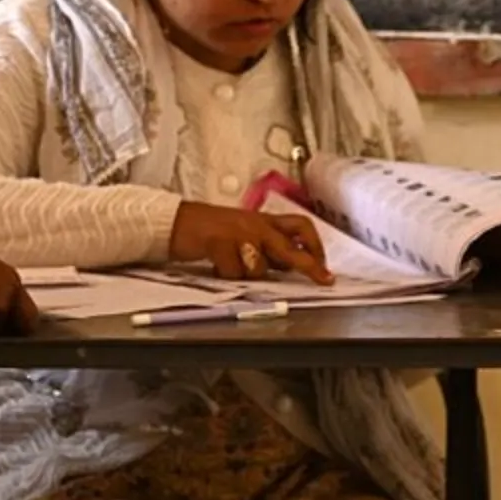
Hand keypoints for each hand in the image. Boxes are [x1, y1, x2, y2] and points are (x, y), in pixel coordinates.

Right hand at [170, 201, 333, 283]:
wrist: (177, 221)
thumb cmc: (210, 230)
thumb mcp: (244, 234)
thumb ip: (267, 248)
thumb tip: (291, 266)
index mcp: (263, 221)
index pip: (300, 227)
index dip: (316, 247)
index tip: (323, 267)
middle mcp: (255, 225)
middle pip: (290, 247)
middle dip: (308, 265)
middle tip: (322, 278)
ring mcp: (237, 233)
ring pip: (260, 265)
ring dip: (250, 273)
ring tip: (234, 267)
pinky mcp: (218, 243)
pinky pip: (233, 271)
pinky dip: (227, 275)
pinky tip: (218, 267)